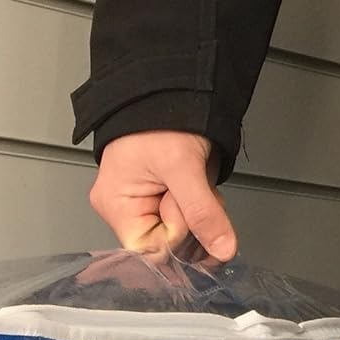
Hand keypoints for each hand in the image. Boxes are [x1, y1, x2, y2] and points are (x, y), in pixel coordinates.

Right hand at [88, 130, 237, 261]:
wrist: (171, 87)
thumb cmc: (161, 118)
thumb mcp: (184, 167)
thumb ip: (203, 213)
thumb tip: (223, 250)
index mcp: (116, 207)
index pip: (153, 251)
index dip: (179, 235)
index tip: (186, 205)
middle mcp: (124, 211)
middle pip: (169, 246)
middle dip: (193, 221)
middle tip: (194, 187)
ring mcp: (143, 205)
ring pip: (184, 234)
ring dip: (200, 212)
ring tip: (195, 179)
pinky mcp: (161, 199)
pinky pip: (187, 219)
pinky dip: (201, 205)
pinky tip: (198, 183)